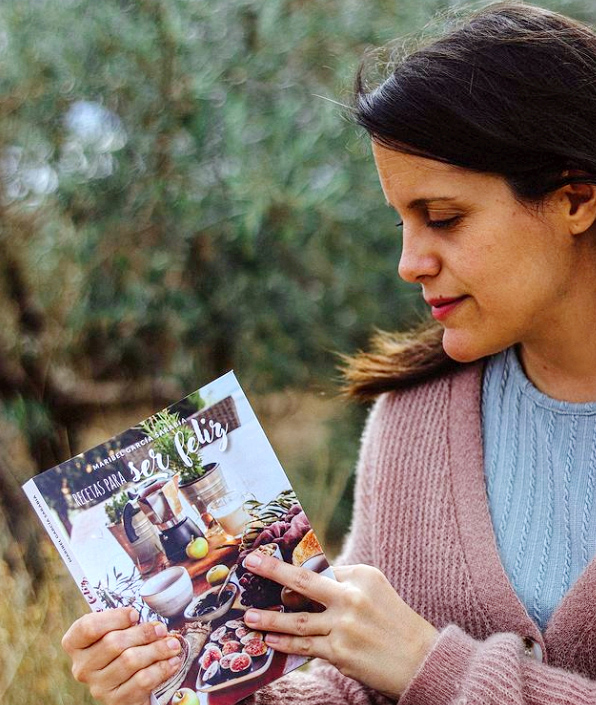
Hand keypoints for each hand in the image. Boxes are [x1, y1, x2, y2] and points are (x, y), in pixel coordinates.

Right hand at [61, 607, 182, 704]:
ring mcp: (97, 686)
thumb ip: (125, 622)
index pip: (88, 627)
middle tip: (162, 629)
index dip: (114, 618)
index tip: (135, 614)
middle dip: (143, 633)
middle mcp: (82, 667)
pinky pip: (142, 681)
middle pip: (113, 643)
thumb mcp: (116, 630)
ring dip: (156, 650)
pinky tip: (172, 661)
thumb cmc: (122, 646)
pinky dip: (161, 668)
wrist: (127, 682)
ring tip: (172, 644)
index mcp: (75, 644)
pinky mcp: (115, 700)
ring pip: (130, 661)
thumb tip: (151, 623)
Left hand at [242, 553, 438, 698]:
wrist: (421, 659)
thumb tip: (306, 583)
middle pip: (303, 581)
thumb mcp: (373, 590)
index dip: (293, 565)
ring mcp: (344, 626)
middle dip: (273, 571)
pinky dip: (284, 642)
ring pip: (298, 619)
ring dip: (269, 617)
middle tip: (249, 563)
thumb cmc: (395, 622)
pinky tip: (269, 639)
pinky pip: (305, 646)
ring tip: (248, 615)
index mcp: (361, 575)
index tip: (268, 558)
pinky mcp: (340, 653)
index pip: (320, 568)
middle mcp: (351, 597)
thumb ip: (343, 583)